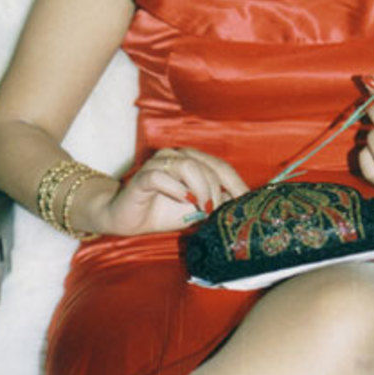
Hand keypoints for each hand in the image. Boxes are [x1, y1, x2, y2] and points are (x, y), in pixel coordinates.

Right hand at [94, 148, 248, 235]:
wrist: (126, 218)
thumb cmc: (163, 211)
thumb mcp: (195, 210)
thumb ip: (215, 204)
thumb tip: (240, 206)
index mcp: (193, 161)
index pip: (222, 167)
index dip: (237, 184)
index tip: (247, 204)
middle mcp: (178, 156)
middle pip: (209, 166)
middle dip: (218, 191)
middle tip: (216, 212)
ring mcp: (159, 164)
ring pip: (189, 166)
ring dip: (201, 189)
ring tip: (202, 208)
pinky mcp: (142, 177)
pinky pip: (161, 176)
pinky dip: (176, 189)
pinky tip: (182, 201)